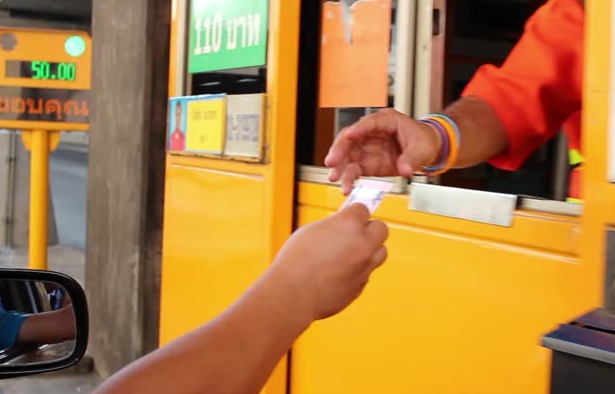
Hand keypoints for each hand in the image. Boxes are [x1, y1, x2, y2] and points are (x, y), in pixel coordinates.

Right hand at [270, 204, 388, 320]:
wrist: (292, 294)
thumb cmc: (295, 262)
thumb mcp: (312, 231)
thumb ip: (333, 226)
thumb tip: (342, 226)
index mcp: (348, 224)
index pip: (363, 209)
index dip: (354, 213)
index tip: (348, 216)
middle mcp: (362, 243)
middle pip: (381, 228)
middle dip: (369, 229)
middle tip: (354, 233)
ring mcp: (365, 265)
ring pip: (381, 251)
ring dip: (370, 249)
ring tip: (350, 253)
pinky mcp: (362, 284)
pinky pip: (368, 271)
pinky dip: (358, 269)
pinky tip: (340, 271)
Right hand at [325, 109, 441, 194]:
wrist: (426, 149)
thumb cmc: (422, 140)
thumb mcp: (422, 148)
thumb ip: (412, 158)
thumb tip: (404, 168)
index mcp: (386, 121)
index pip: (368, 123)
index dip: (358, 129)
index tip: (349, 136)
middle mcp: (371, 133)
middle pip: (350, 138)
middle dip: (340, 150)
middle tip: (332, 162)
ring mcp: (367, 148)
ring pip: (347, 155)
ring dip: (339, 166)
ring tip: (335, 177)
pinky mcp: (366, 162)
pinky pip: (353, 170)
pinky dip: (348, 178)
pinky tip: (345, 186)